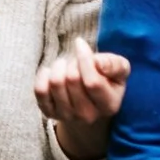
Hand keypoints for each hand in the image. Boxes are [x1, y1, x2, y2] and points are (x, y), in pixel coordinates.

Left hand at [34, 37, 129, 159]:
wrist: (91, 104)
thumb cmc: (107, 81)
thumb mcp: (119, 71)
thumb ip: (114, 65)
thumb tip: (97, 62)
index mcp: (108, 105)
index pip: (92, 82)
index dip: (84, 59)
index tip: (80, 43)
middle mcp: (88, 115)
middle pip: (72, 79)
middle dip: (73, 61)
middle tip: (76, 60)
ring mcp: (67, 116)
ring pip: (56, 82)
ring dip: (59, 66)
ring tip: (66, 65)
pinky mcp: (49, 113)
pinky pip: (40, 90)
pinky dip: (44, 75)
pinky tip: (52, 72)